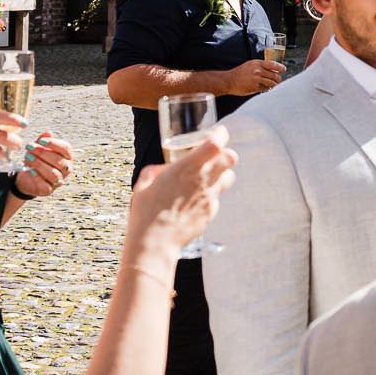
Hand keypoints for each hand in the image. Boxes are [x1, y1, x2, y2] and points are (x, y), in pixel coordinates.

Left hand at [12, 133, 74, 199]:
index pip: (66, 149)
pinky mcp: (49, 190)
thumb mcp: (38, 148)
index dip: (54, 144)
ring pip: (54, 173)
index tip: (40, 141)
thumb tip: (48, 133)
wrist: (26, 177)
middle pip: (60, 161)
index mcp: (66, 157)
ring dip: (39, 164)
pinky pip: (45, 185)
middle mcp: (66, 169)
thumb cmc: (35, 160)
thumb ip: (43, 141)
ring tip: (27, 158)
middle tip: (29, 147)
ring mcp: (59, 181)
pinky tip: (30, 170)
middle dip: (43, 153)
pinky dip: (37, 177)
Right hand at [125, 133, 235, 258]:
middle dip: (226, 153)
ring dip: (222, 174)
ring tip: (206, 178)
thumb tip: (161, 169)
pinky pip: (217, 197)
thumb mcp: (144, 184)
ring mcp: (210, 197)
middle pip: (231, 158)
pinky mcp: (211, 212)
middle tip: (215, 155)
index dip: (220, 135)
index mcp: (186, 168)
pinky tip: (195, 201)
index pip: (215, 144)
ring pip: (229, 177)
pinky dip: (210, 195)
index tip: (218, 132)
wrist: (155, 242)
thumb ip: (155, 171)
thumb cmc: (145, 211)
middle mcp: (203, 180)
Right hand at [222, 57, 286, 95]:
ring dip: (273, 85)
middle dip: (278, 79)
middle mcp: (258, 71)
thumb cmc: (240, 72)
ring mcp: (257, 79)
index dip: (280, 67)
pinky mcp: (255, 87)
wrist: (229, 80)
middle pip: (275, 75)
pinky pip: (266, 89)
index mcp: (257, 63)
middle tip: (277, 80)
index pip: (273, 64)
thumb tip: (274, 68)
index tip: (284, 69)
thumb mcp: (251, 64)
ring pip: (272, 83)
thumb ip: (261, 66)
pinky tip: (264, 87)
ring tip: (272, 84)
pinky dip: (266, 88)